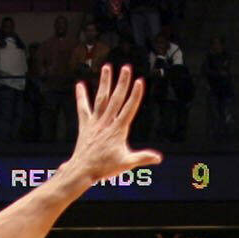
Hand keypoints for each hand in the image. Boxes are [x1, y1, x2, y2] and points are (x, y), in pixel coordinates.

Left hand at [64, 66, 161, 184]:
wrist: (83, 170)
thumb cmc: (105, 168)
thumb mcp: (127, 163)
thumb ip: (143, 158)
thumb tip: (158, 158)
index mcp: (118, 130)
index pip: (129, 108)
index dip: (135, 94)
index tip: (140, 81)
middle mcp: (107, 122)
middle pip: (116, 98)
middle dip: (122, 82)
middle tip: (126, 67)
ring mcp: (95, 122)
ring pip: (101, 98)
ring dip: (105, 82)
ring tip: (107, 67)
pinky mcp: (85, 125)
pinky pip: (83, 108)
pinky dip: (81, 97)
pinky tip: (80, 85)